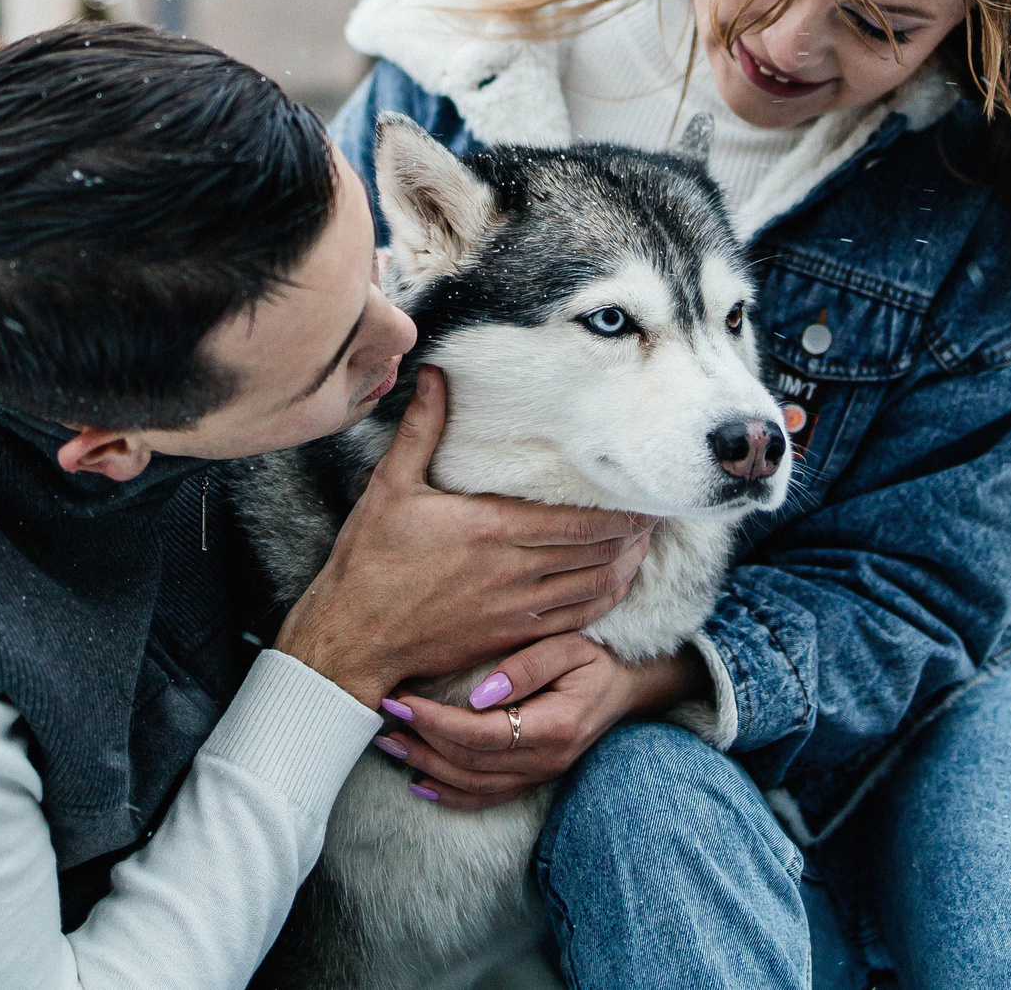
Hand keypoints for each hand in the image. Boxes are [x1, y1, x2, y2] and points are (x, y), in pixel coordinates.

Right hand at [274, 368, 656, 706]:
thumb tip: (434, 374)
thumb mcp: (391, 487)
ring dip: (625, 567)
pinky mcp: (510, 637)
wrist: (354, 637)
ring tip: (645, 547)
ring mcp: (514, 609)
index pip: (575, 521)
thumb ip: (421, 430)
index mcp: (488, 529)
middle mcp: (511, 571)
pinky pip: (574, 621)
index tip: (644, 498)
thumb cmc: (369, 561)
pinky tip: (615, 587)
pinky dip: (603, 602)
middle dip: (631, 534)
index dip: (619, 513)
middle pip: (593, 552)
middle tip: (656, 516)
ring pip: (591, 588)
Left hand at [371, 636, 709, 811]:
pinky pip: (486, 798)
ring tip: (389, 744)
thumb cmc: (595, 658)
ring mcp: (540, 775)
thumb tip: (480, 693)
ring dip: (426, 767)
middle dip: (421, 741)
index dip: (435, 721)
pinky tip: (420, 783)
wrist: (628, 687)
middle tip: (382, 717)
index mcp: (555, 726)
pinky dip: (450, 795)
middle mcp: (546, 761)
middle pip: (470, 764)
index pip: (481, 733)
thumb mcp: (569, 645)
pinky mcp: (533, 780)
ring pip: (472, 785)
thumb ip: (527, 667)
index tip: (401, 699)